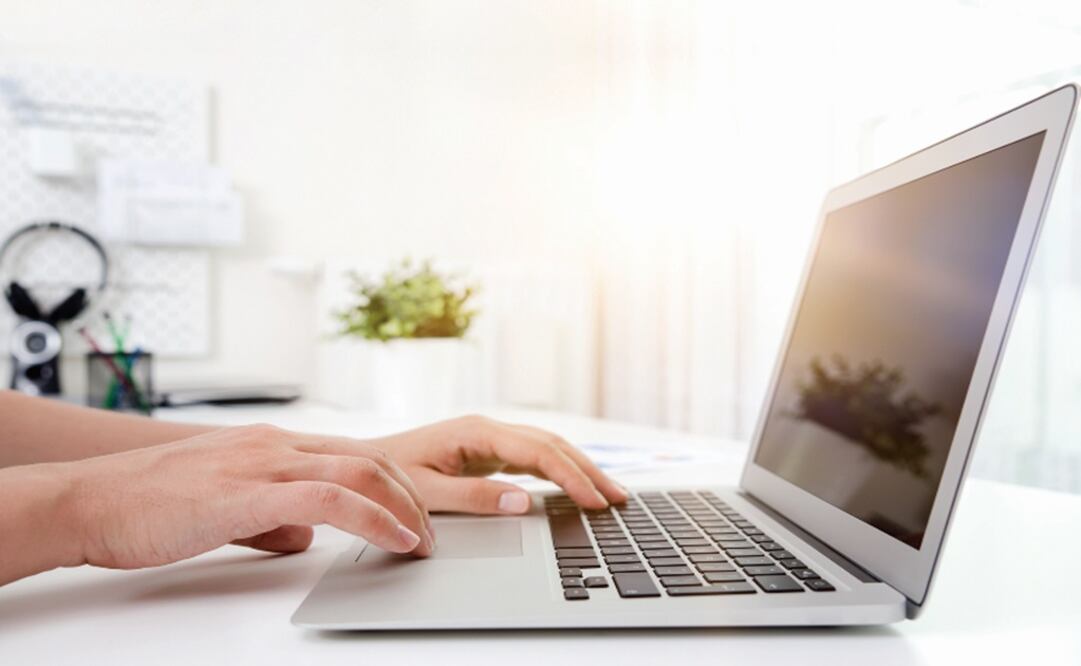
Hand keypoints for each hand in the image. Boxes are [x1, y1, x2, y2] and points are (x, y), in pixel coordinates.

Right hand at [60, 424, 434, 569]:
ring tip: (423, 542)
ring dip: (403, 508)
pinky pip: (329, 500)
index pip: (352, 456)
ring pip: (359, 472)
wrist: (90, 500)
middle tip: (431, 533)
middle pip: (368, 459)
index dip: (393, 484)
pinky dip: (372, 518)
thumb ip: (271, 518)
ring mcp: (262, 463)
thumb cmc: (147, 505)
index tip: (416, 514)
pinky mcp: (248, 492)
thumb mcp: (224, 506)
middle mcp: (274, 445)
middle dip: (411, 496)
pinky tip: (394, 540)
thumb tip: (306, 536)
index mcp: (270, 445)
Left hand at [368, 415, 627, 514]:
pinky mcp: (487, 450)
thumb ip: (476, 497)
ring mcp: (489, 438)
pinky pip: (533, 457)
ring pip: (547, 447)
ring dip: (579, 468)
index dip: (572, 477)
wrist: (360, 464)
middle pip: (552, 444)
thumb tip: (524, 501)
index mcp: (477, 432)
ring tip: (610, 493)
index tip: (596, 501)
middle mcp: (488, 429)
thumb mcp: (428, 491)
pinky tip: (576, 486)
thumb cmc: (387, 476)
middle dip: (588, 470)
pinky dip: (560, 471)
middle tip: (619, 499)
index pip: (539, 452)